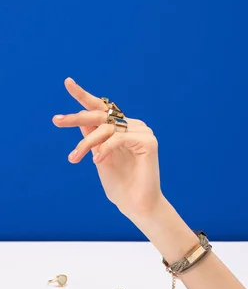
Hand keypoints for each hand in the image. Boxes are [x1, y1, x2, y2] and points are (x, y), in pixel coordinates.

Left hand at [52, 78, 161, 217]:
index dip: (84, 96)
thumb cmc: (119, 184)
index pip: (101, 108)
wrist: (136, 206)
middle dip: (76, 117)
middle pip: (101, 114)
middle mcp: (133, 126)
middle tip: (57, 120)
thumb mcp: (98, 157)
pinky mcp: (149, 141)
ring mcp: (142, 132)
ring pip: (107, 128)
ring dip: (87, 142)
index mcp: (122, 128)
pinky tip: (97, 160)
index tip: (68, 82)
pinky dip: (105, 148)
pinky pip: (119, 138)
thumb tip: (79, 118)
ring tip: (75, 157)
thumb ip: (92, 137)